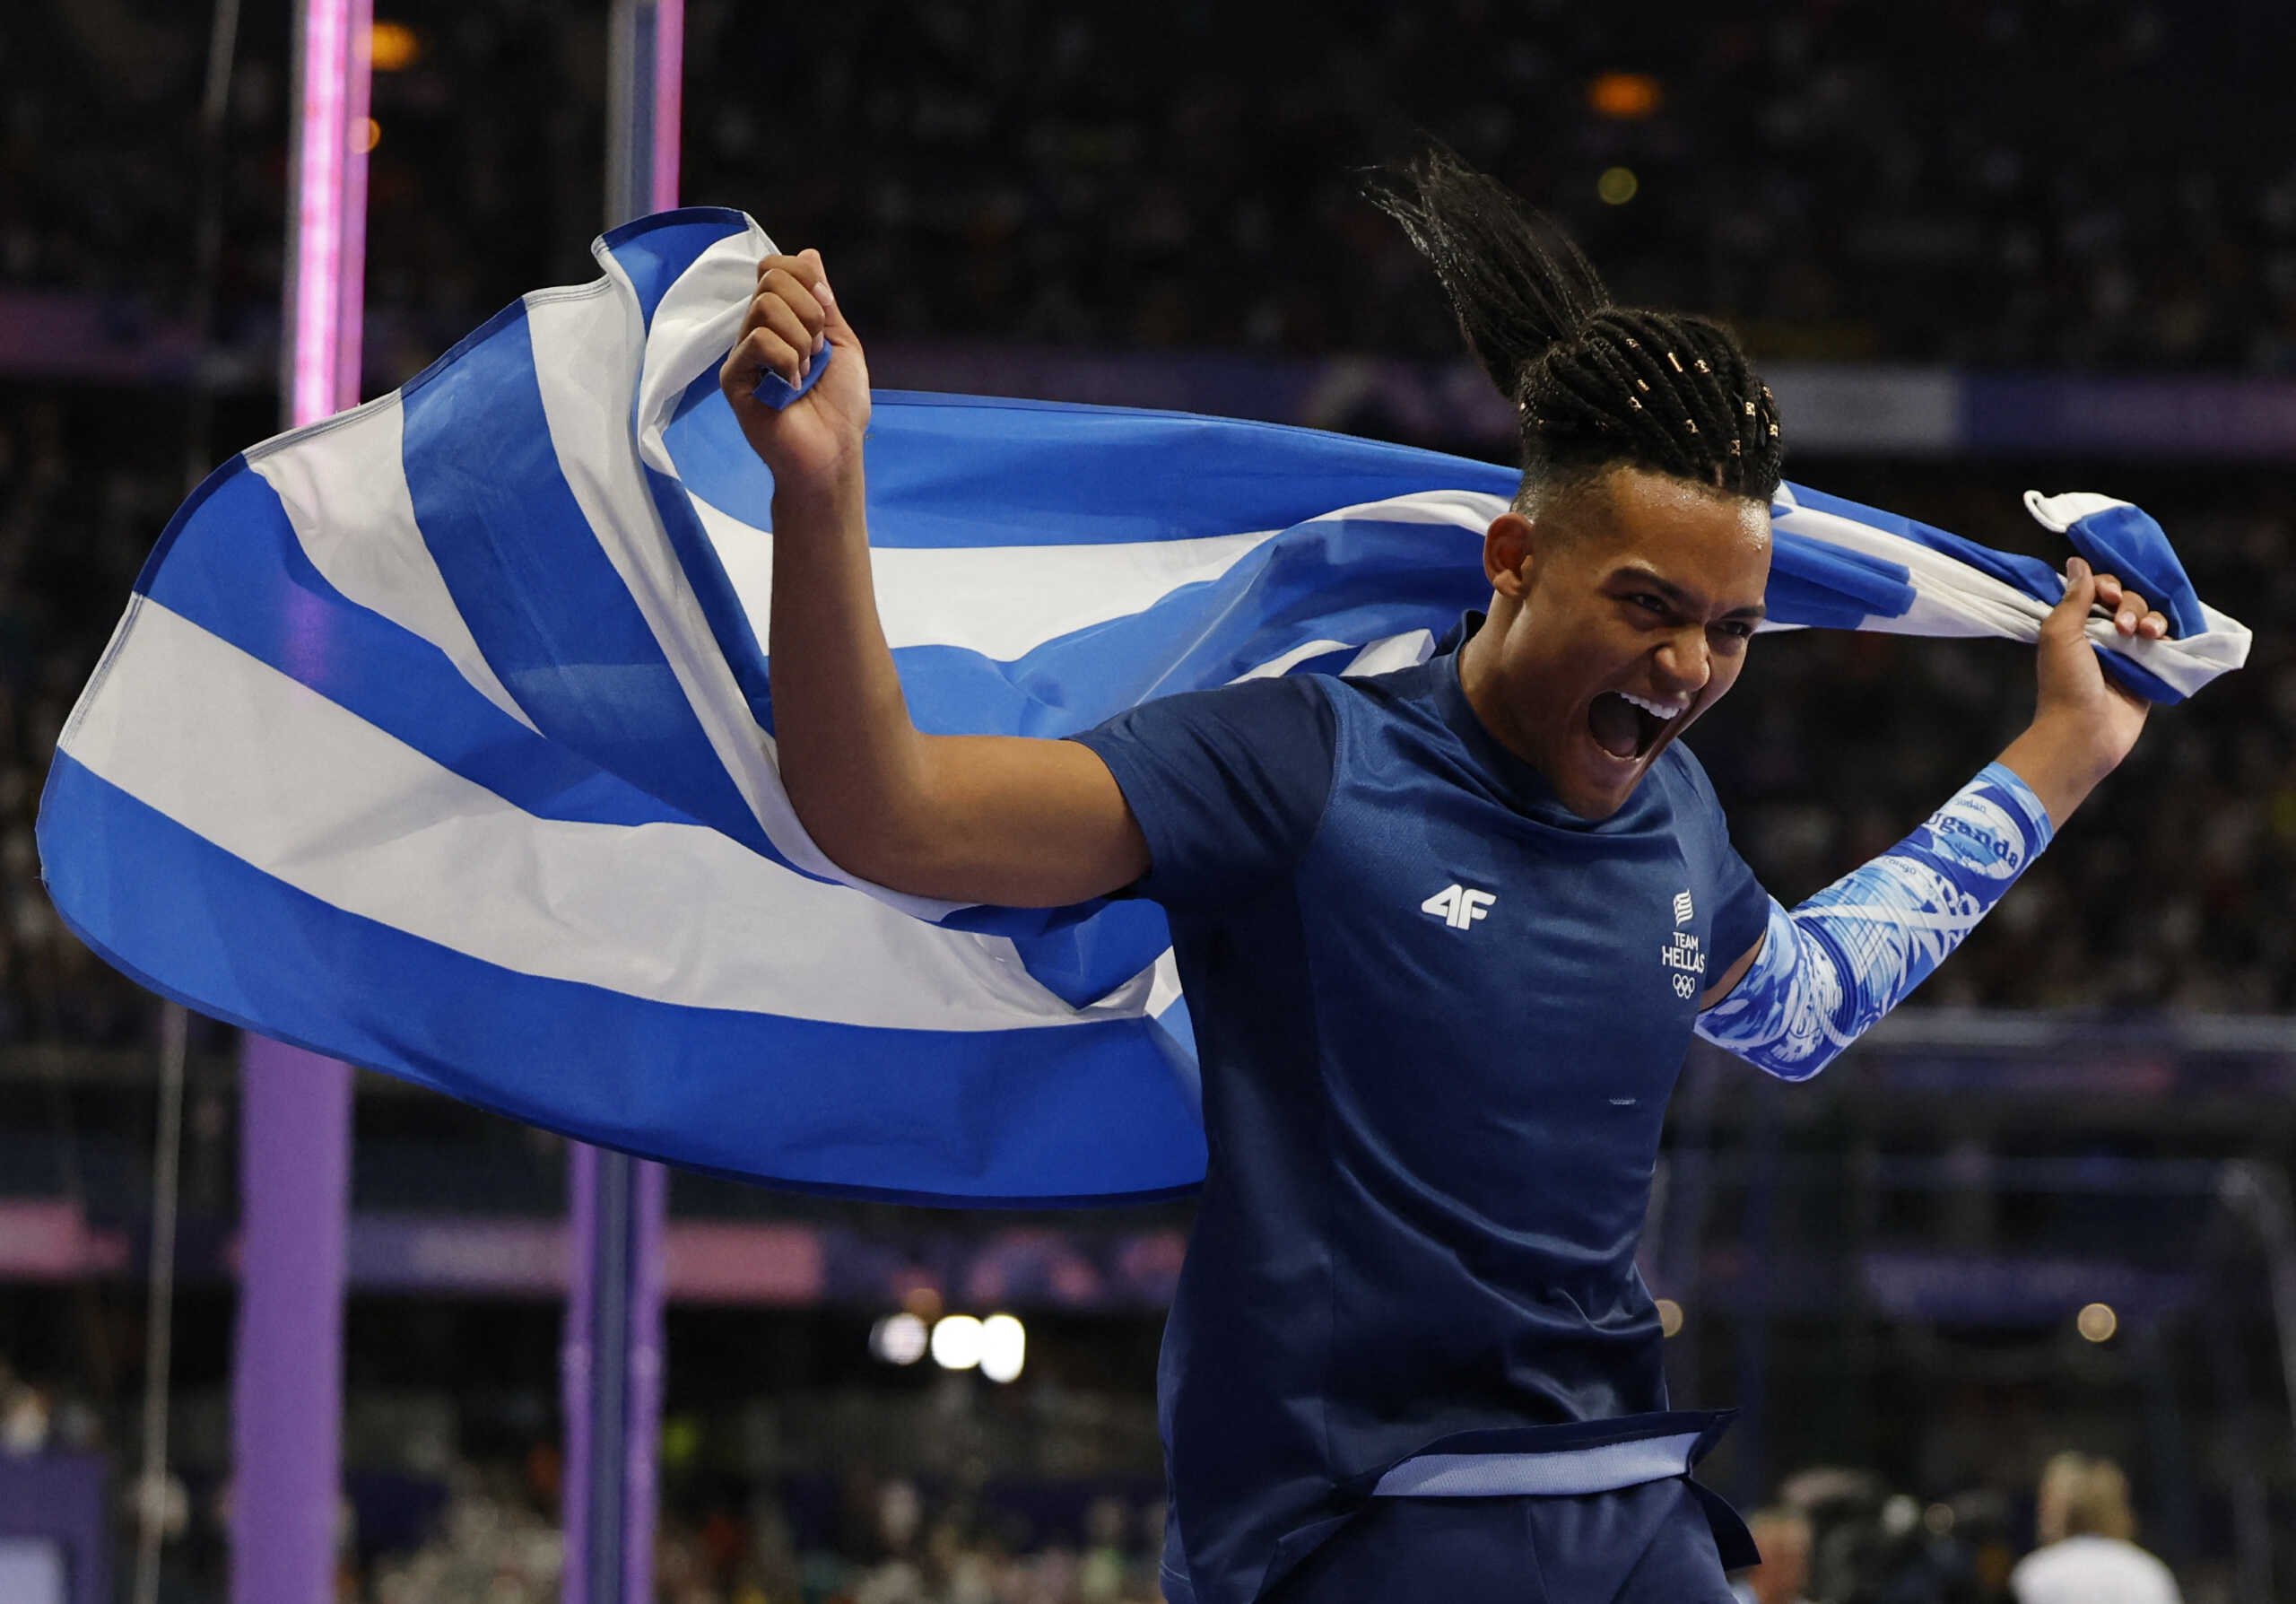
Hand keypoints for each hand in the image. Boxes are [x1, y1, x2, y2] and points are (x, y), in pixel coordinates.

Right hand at [718, 248, 870, 502]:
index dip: (805, 278)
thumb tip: (809, 254)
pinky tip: (792, 387)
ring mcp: (742, 354)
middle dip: (810, 311)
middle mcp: (757, 331)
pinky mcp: (732, 378)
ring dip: (801, 339)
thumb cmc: (841, 407)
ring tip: (806, 372)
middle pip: (770, 278)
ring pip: (764, 306)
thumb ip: (825, 302)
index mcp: (782, 321)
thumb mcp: (842, 344)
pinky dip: (787, 359)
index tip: (826, 316)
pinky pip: (757, 340)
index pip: (775, 267)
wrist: (834, 453)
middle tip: (818, 351)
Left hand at [1999, 556, 2165, 823]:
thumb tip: (2077, 562)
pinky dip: (2165, 636)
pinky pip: (2165, 642)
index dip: (2107, 585)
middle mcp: (2100, 634)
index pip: (2098, 588)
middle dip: (2129, 605)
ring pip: (2148, 617)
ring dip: (2149, 618)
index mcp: (2074, 624)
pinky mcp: (2148, 670)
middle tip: (2122, 626)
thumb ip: (2073, 599)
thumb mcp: (2059, 635)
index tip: (2107, 595)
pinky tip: (2159, 639)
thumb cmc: (2065, 684)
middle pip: (2128, 599)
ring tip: (2143, 634)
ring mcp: (2126, 652)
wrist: (2084, 732)